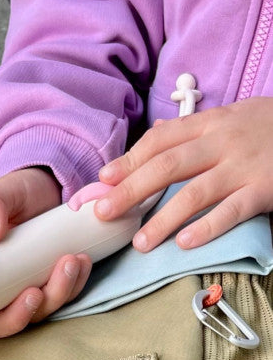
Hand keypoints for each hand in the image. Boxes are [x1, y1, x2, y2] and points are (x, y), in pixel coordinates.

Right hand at [0, 168, 91, 339]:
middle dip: (25, 313)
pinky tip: (82, 262)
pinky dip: (73, 284)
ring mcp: (22, 287)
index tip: (4, 304)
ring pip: (38, 311)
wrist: (42, 187)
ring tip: (71, 262)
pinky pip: (61, 295)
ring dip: (56, 294)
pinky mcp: (47, 282)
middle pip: (4, 323)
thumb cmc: (12, 194)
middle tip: (38, 291)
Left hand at [95, 97, 272, 251]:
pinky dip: (207, 227)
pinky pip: (232, 211)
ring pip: (195, 193)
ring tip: (139, 242)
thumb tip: (153, 135)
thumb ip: (193, 129)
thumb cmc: (268, 126)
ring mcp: (245, 167)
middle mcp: (223, 142)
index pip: (160, 140)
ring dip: (163, 219)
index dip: (129, 159)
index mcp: (211, 123)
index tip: (104, 180)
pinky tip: (184, 243)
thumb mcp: (231, 116)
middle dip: (131, 189)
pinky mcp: (266, 189)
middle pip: (168, 165)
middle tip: (104, 212)